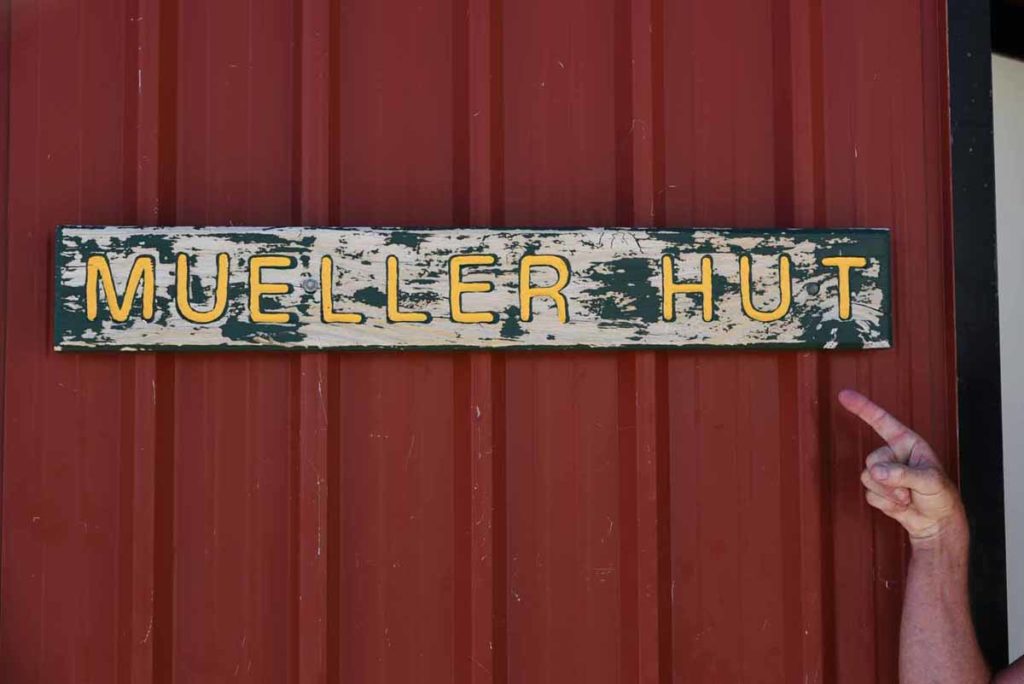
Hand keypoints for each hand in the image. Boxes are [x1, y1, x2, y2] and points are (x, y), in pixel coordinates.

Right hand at [838, 389, 966, 546]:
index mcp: (907, 442)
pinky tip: (901, 506)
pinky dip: (885, 504)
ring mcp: (884, 473)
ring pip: (867, 478)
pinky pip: (869, 494)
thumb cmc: (941, 496)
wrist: (938, 523)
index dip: (862, 407)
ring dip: (888, 494)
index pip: (881, 421)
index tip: (844, 394)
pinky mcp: (878, 490)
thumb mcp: (930, 481)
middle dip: (889, 479)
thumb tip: (876, 472)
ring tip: (908, 499)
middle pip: (872, 459)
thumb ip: (903, 474)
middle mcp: (893, 455)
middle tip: (909, 491)